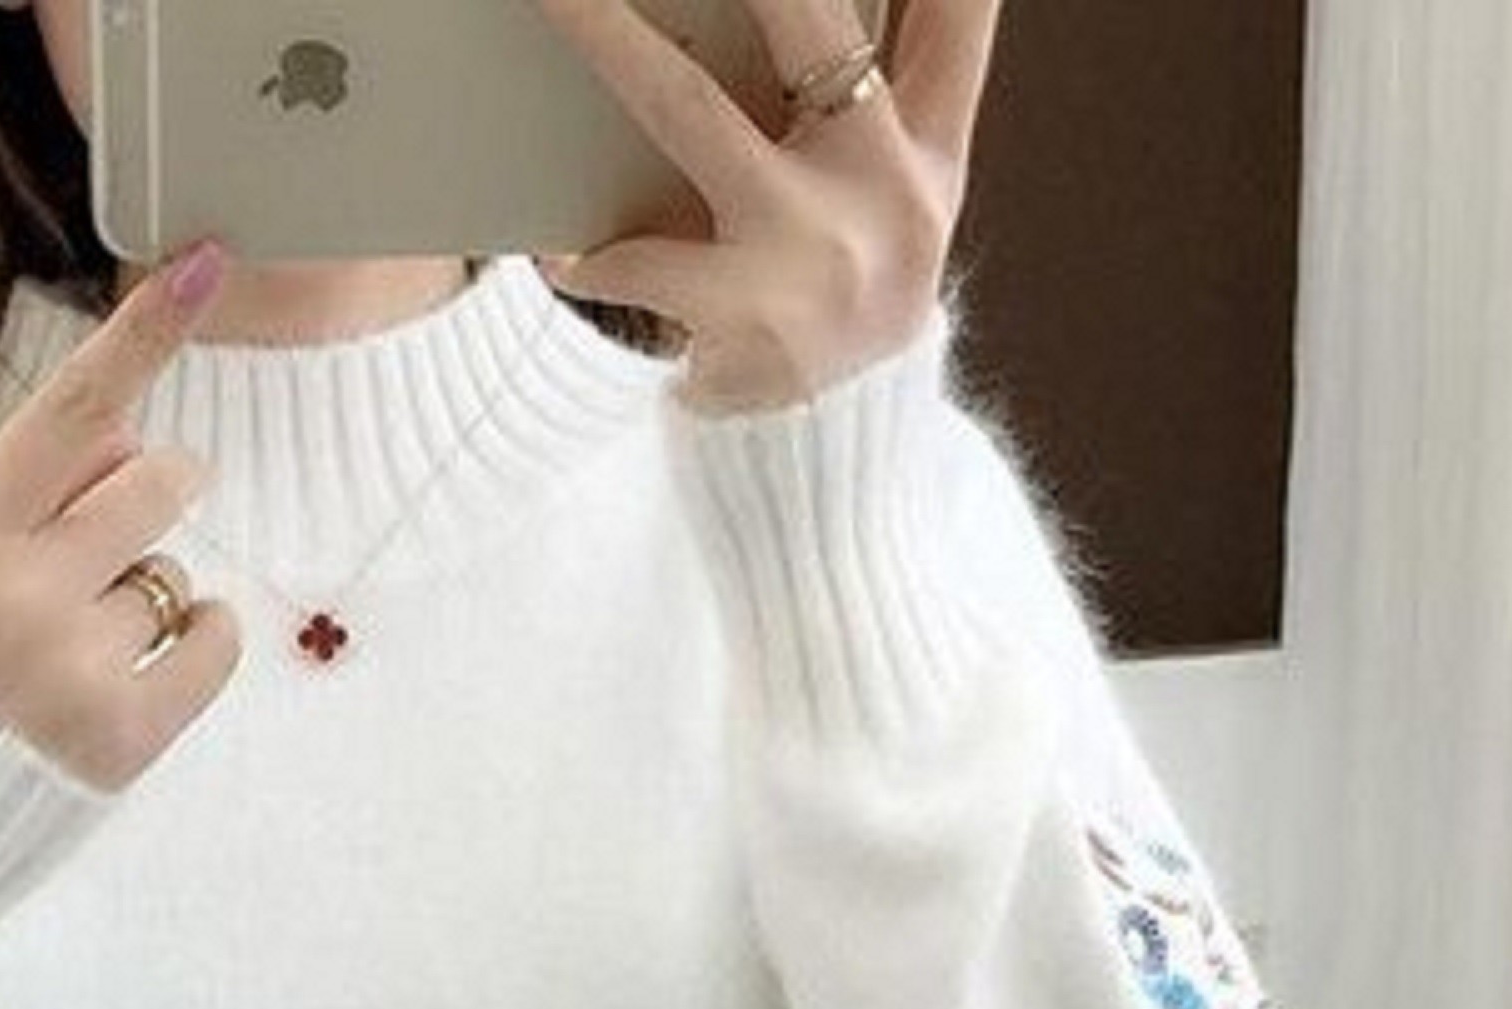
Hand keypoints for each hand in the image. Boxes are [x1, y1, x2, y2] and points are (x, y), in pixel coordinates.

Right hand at [0, 238, 241, 796]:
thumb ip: (26, 501)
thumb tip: (138, 440)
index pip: (70, 411)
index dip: (142, 334)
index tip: (206, 264)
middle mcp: (19, 593)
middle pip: (153, 486)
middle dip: (158, 492)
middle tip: (119, 537)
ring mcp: (75, 669)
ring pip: (173, 575)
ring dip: (150, 597)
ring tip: (80, 648)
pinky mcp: (126, 738)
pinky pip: (212, 642)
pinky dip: (201, 641)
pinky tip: (151, 665)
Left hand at [523, 0, 1002, 416]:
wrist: (839, 462)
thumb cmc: (847, 304)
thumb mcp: (895, 208)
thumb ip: (878, 104)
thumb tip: (778, 23)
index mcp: (931, 152)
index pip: (958, 17)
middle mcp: (885, 190)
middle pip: (813, 22)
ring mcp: (812, 252)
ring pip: (690, 112)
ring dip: (610, 42)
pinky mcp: (744, 318)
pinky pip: (636, 260)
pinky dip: (586, 255)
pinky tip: (552, 253)